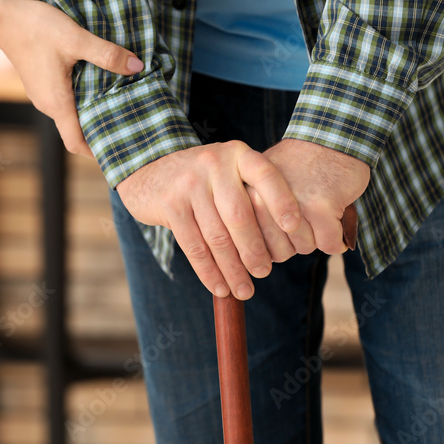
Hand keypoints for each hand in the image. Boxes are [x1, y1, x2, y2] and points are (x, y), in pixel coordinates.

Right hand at [0, 0, 143, 156]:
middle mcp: (48, 105)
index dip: (96, 151)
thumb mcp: (76, 39)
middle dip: (100, 128)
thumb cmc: (36, 29)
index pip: (75, 142)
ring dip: (92, 110)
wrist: (2, 18)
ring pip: (72, 113)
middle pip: (76, 129)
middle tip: (128, 122)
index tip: (117, 148)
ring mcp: (43, 95)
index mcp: (56, 102)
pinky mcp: (42, 84)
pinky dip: (83, 97)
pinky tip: (99, 82)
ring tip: (118, 101)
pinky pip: (65, 99)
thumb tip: (137, 66)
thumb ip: (107, 54)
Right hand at [116, 142, 301, 299]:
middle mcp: (214, 164)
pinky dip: (208, 271)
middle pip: (240, 216)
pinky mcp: (170, 204)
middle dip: (254, 251)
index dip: (282, 202)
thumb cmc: (203, 179)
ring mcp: (189, 184)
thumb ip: (251, 191)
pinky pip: (194, 246)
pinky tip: (218, 286)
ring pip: (217, 236)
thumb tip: (285, 240)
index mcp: (237, 154)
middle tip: (264, 273)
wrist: (150, 171)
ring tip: (243, 289)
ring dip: (232, 269)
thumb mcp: (228, 171)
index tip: (293, 228)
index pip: (267, 176)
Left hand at [260, 139, 369, 253]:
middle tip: (302, 223)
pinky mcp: (321, 207)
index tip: (277, 241)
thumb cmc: (298, 168)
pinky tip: (335, 220)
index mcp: (243, 195)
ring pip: (304, 248)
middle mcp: (261, 199)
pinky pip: (328, 243)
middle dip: (293, 246)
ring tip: (317, 215)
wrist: (331, 139)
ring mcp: (292, 204)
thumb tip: (251, 259)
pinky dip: (336, 240)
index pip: (250, 245)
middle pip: (278, 252)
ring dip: (316, 239)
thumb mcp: (261, 186)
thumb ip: (251, 215)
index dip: (268, 249)